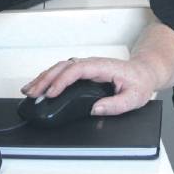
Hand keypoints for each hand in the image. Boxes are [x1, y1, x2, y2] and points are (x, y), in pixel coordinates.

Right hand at [21, 56, 155, 116]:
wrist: (144, 72)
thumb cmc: (140, 82)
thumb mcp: (134, 97)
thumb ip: (116, 105)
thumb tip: (95, 109)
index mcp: (103, 67)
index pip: (77, 70)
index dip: (62, 81)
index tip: (51, 93)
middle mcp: (92, 64)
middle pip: (63, 67)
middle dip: (45, 79)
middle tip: (33, 93)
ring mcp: (87, 66)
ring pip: (60, 67)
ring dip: (43, 78)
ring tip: (29, 90)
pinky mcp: (84, 71)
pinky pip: (62, 71)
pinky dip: (49, 78)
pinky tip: (40, 86)